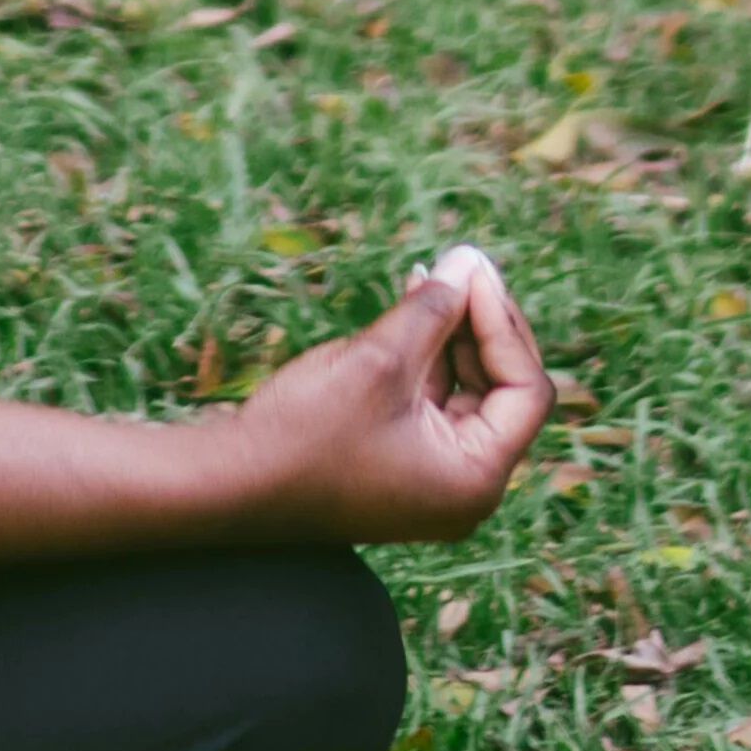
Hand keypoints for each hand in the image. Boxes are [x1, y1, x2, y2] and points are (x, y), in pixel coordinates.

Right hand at [219, 247, 550, 544]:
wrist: (225, 488)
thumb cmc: (302, 434)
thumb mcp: (378, 361)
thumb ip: (433, 309)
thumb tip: (470, 261)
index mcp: (475, 480)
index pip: (525, 391)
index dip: (505, 324)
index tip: (472, 272)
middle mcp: (465, 489)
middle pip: (502, 390)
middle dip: (480, 325)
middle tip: (459, 266)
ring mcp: (433, 482)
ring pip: (466, 392)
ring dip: (451, 335)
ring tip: (428, 277)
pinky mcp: (402, 466)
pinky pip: (431, 405)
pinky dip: (424, 360)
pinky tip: (410, 307)